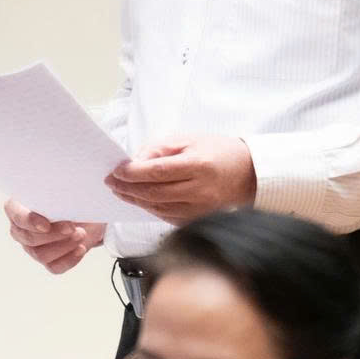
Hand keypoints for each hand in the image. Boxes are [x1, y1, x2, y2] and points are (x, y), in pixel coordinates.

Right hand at [5, 200, 104, 273]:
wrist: (87, 213)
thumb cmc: (69, 197)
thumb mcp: (64, 190)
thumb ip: (57, 193)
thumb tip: (61, 198)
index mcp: (18, 208)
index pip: (17, 216)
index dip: (30, 222)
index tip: (46, 224)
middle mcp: (21, 230)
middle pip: (29, 239)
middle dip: (53, 234)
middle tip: (72, 227)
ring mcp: (32, 248)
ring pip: (41, 255)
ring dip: (64, 246)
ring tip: (81, 234)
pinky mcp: (48, 261)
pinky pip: (55, 267)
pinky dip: (70, 259)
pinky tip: (81, 249)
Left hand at [105, 136, 256, 223]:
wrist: (248, 173)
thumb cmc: (218, 151)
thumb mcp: (189, 140)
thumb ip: (159, 149)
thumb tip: (134, 163)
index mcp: (199, 165)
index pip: (158, 172)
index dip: (133, 173)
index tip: (116, 171)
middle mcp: (200, 190)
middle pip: (154, 192)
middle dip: (128, 188)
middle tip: (111, 182)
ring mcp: (200, 208)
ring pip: (158, 208)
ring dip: (135, 200)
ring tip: (120, 191)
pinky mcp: (198, 219)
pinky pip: (167, 217)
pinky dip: (150, 208)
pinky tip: (139, 200)